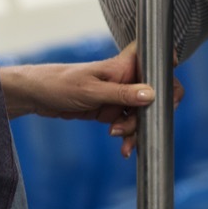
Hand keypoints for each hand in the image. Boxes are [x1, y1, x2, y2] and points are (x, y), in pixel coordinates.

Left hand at [0, 42, 182, 157]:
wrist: (38, 96)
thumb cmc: (61, 83)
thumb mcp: (91, 90)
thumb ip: (122, 93)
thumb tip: (152, 94)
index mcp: (124, 64)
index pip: (157, 59)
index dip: (169, 74)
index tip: (169, 96)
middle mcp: (127, 77)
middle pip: (155, 94)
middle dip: (150, 114)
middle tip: (135, 127)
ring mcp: (120, 94)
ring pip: (143, 112)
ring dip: (136, 129)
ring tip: (119, 138)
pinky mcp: (112, 109)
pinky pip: (129, 124)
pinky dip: (129, 136)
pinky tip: (124, 148)